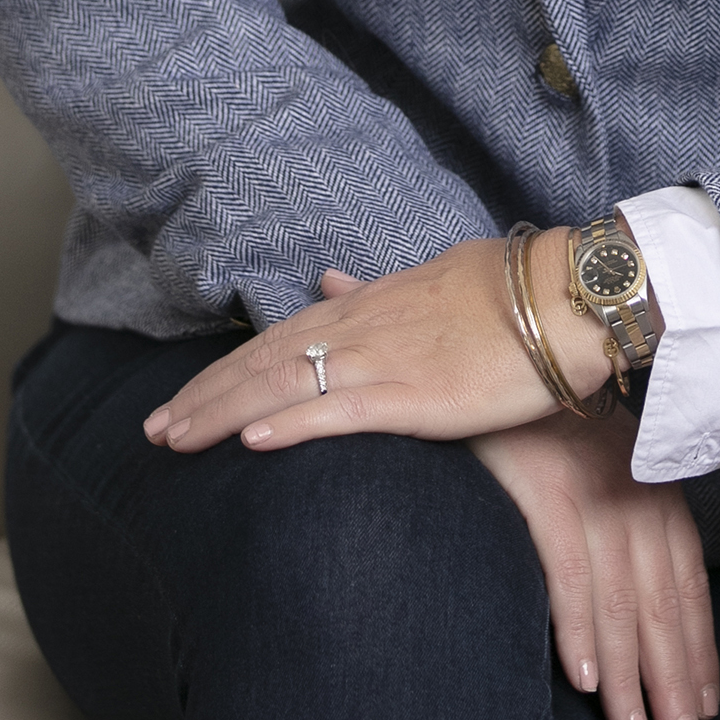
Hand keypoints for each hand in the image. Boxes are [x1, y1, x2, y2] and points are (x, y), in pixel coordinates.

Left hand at [144, 238, 611, 455]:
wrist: (566, 296)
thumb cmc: (509, 294)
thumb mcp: (428, 282)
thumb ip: (374, 290)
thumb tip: (329, 277)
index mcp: (368, 305)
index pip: (277, 339)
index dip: (224, 371)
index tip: (181, 398)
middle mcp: (363, 329)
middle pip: (265, 362)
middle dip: (204, 397)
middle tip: (152, 432)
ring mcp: (387, 361)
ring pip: (286, 386)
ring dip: (224, 414)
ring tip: (175, 441)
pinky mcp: (419, 394)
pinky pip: (343, 411)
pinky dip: (293, 424)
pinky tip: (252, 442)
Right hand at [471, 414, 719, 719]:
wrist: (503, 356)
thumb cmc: (548, 424)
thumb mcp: (601, 468)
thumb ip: (624, 525)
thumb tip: (636, 601)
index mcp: (654, 491)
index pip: (688, 584)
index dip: (699, 649)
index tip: (704, 705)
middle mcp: (634, 494)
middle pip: (663, 602)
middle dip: (673, 677)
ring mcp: (591, 492)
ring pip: (622, 598)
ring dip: (629, 672)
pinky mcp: (545, 489)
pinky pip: (568, 570)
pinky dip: (578, 627)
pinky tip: (585, 677)